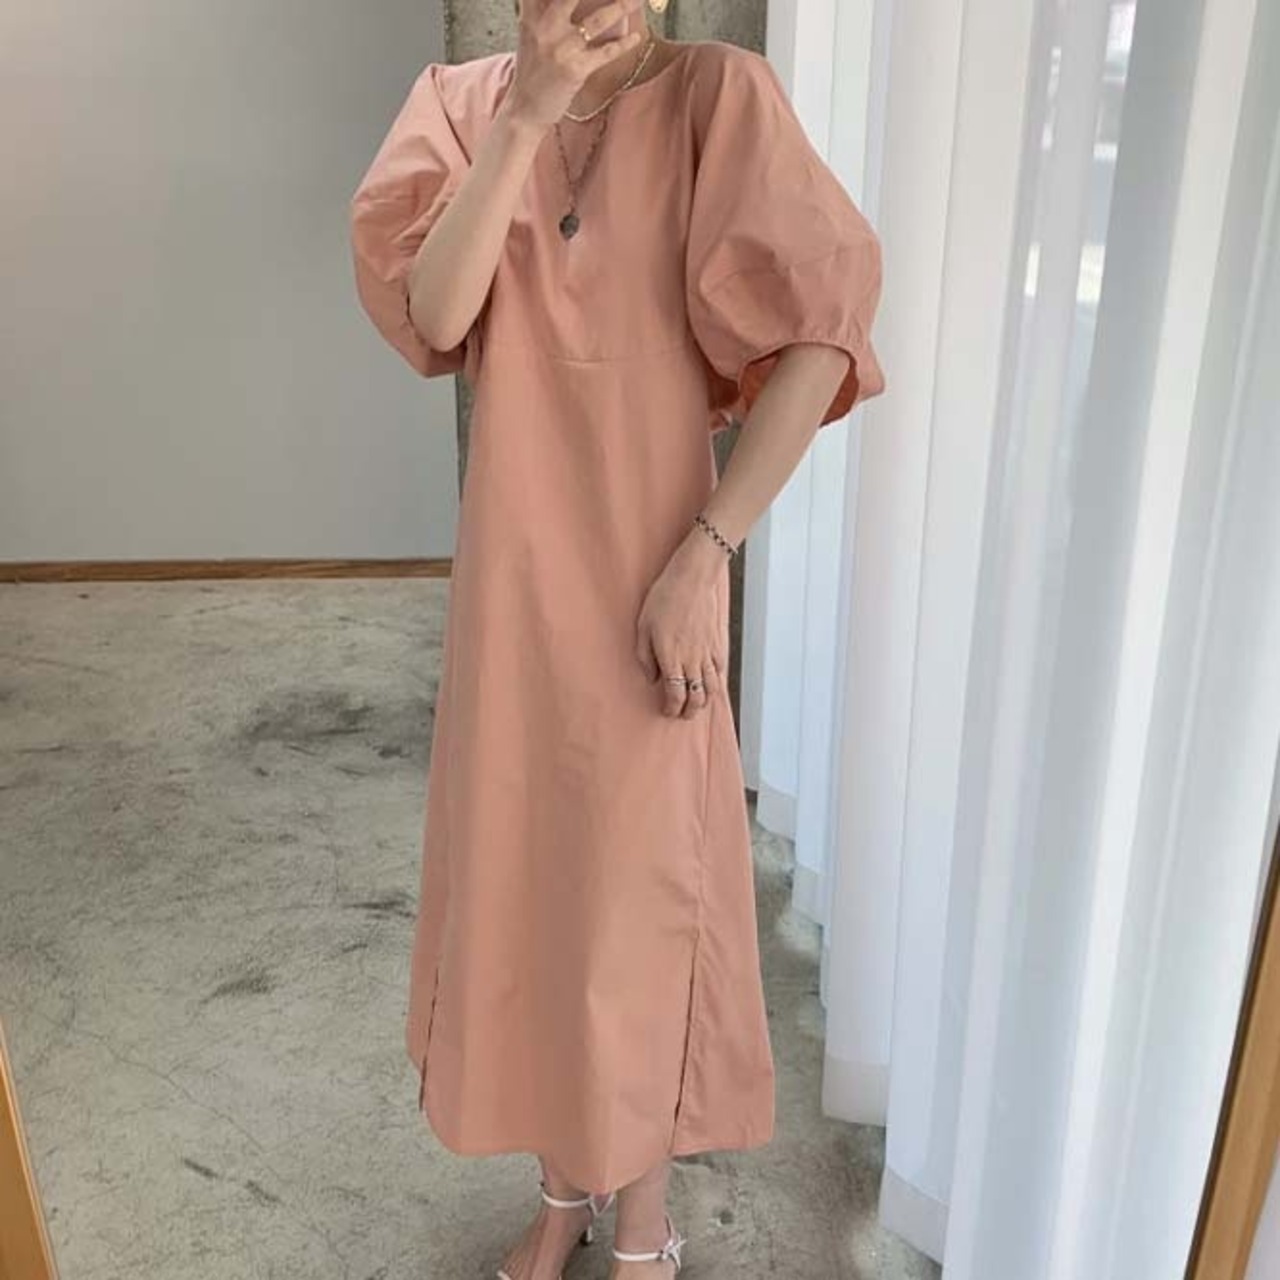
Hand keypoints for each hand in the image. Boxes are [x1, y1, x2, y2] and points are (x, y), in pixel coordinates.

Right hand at [507, 0, 647, 129]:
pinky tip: (635, 36)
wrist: (524, 108)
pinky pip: (606, 52)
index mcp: (532, 12)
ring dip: (623, 7)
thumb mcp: (530, 30)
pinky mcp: (574, 69)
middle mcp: (545, 25)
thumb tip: (572, 3)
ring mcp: (560, 47)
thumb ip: (543, 7)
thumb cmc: (533, 67)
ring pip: (598, 20)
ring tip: (638, 0)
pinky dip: (623, 44)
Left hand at [635, 532, 728, 718]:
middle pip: (696, 697)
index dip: (671, 708)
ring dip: (704, 701)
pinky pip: (721, 671)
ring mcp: (708, 653)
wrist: (692, 579)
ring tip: (696, 704)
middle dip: (689, 711)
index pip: (675, 695)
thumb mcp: (643, 627)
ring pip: (712, 688)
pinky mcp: (718, 644)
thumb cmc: (663, 599)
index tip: (666, 710)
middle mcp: (692, 660)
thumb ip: (645, 657)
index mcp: (671, 658)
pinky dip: (717, 683)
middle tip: (681, 713)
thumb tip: (652, 678)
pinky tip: (710, 684)